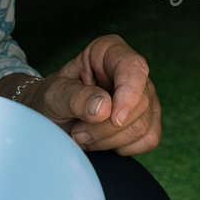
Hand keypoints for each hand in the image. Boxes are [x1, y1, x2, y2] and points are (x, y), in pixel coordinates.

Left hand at [27, 34, 160, 155]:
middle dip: (105, 127)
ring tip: (82, 136)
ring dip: (109, 140)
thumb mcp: (53, 95)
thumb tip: (105, 108)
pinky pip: (148, 139)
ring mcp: (144, 97)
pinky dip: (123, 148)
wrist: (51, 118)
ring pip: (143, 125)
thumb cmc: (52, 99)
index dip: (128, 94)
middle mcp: (132, 72)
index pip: (133, 67)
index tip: (113, 118)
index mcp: (109, 52)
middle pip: (139, 103)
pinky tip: (102, 142)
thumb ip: (76, 98)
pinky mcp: (148, 121)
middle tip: (76, 132)